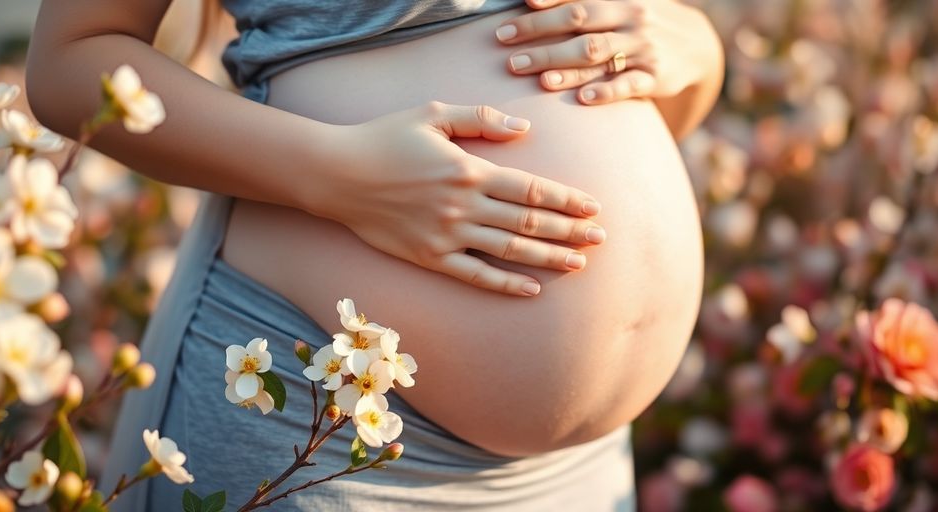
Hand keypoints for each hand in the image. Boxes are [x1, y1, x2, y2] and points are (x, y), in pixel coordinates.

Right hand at [313, 101, 605, 296]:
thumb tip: (525, 130)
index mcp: (468, 170)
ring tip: (579, 263)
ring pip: (509, 250)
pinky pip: (475, 275)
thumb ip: (482, 119)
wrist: (337, 174)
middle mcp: (463, 206)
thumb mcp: (433, 113)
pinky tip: (532, 288)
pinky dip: (505, 284)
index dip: (567, 199)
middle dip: (569, 231)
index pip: (531, 189)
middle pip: (528, 222)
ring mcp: (447, 235)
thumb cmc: (385, 138)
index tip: (594, 207)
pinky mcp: (429, 256)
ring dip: (548, 257)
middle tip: (601, 239)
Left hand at [495, 0, 713, 105]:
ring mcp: (642, 48)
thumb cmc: (639, 22)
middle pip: (580, 24)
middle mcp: (630, 19)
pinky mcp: (654, 78)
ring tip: (536, 78)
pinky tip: (582, 99)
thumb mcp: (619, 2)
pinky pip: (628, 85)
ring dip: (565, 67)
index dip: (545, 5)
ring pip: (599, 56)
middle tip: (506, 47)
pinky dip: (605, 92)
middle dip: (540, 35)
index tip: (513, 14)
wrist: (693, 45)